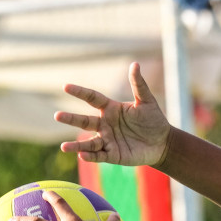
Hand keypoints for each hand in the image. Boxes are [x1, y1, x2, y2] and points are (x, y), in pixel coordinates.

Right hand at [56, 63, 171, 166]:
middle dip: (71, 119)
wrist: (163, 143)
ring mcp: (107, 140)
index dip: (80, 92)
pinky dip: (90, 156)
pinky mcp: (113, 155)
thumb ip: (138, 84)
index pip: (92, 98)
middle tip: (57, 116)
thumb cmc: (153, 120)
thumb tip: (135, 64)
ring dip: (76, 145)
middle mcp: (104, 124)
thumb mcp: (147, 101)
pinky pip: (99, 155)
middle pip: (84, 121)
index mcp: (110, 109)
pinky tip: (82, 155)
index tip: (66, 87)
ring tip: (64, 147)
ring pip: (88, 142)